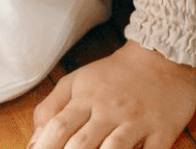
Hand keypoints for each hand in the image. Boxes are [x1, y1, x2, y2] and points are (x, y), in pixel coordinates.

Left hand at [29, 41, 195, 148]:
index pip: (59, 127)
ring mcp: (136, 121)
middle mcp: (109, 110)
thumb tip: (33, 143)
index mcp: (86, 97)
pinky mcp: (161, 132)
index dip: (45, 148)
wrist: (161, 57)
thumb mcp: (78, 81)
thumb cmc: (113, 75)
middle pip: (82, 144)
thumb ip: (52, 107)